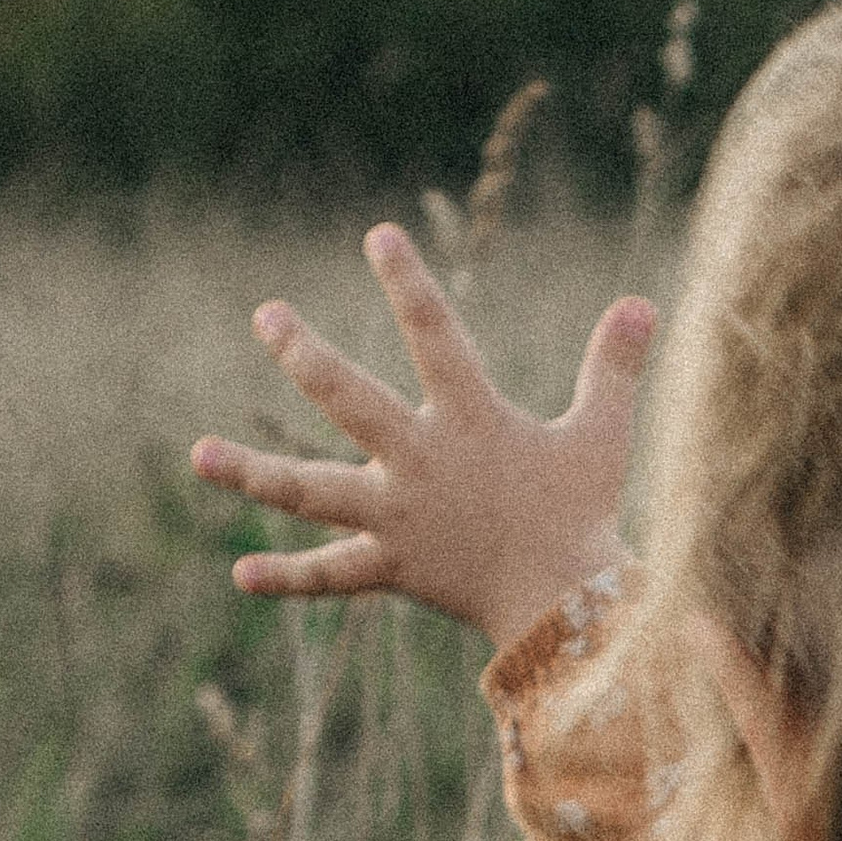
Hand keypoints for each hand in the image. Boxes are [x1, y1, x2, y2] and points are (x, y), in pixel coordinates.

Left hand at [192, 224, 652, 655]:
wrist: (568, 605)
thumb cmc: (585, 515)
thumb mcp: (603, 435)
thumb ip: (614, 367)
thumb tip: (643, 302)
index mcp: (472, 421)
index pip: (436, 335)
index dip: (409, 284)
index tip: (377, 236)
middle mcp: (422, 463)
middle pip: (349, 400)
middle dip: (306, 355)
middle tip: (268, 316)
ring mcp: (399, 517)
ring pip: (313, 491)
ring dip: (254, 472)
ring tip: (199, 454)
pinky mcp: (393, 568)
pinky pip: (333, 576)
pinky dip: (290, 578)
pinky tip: (241, 572)